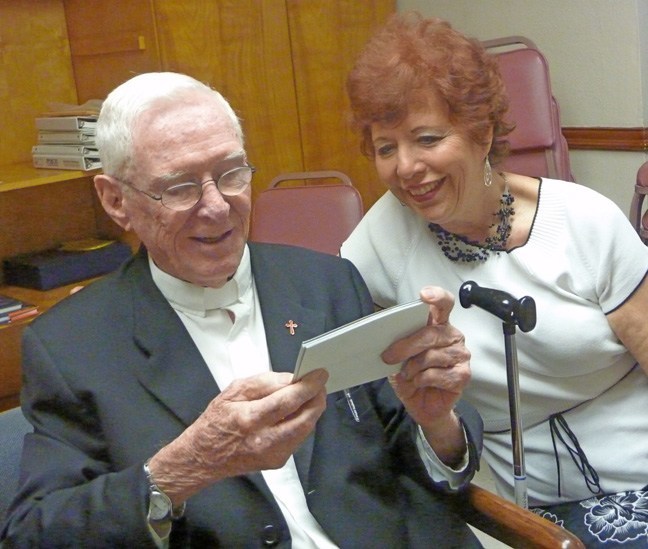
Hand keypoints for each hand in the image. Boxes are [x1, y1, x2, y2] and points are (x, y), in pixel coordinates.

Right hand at [148, 369, 327, 503]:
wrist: (203, 457)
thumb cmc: (216, 422)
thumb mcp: (233, 391)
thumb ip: (264, 382)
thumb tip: (291, 378)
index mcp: (249, 420)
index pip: (287, 401)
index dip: (307, 387)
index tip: (319, 374)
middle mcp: (264, 441)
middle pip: (305, 418)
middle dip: (317, 398)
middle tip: (318, 384)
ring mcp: (273, 455)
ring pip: (306, 429)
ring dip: (311, 409)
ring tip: (308, 395)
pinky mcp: (278, 461)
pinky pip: (299, 437)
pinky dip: (302, 422)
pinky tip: (297, 412)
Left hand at [381, 286, 470, 460]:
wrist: (422, 405)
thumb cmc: (412, 375)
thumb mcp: (398, 356)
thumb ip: (398, 342)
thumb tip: (384, 335)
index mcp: (438, 324)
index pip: (444, 304)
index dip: (436, 296)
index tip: (424, 295)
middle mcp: (452, 336)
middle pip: (431, 333)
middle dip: (406, 345)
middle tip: (388, 357)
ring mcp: (461, 355)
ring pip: (432, 355)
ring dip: (413, 367)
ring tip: (408, 374)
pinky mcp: (463, 375)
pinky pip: (437, 374)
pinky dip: (422, 380)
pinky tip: (419, 382)